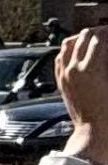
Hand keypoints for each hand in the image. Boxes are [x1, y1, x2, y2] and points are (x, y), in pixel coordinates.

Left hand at [61, 31, 107, 164]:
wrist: (94, 132)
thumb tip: (107, 48)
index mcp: (90, 68)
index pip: (99, 38)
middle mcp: (73, 69)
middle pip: (83, 37)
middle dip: (98, 32)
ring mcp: (64, 75)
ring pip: (68, 45)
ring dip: (82, 39)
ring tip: (96, 41)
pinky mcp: (61, 82)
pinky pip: (61, 58)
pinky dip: (70, 51)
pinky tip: (80, 53)